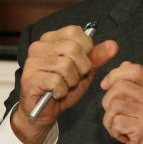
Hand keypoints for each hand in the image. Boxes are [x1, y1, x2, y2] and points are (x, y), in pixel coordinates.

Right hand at [12, 25, 117, 143]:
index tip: (81, 63)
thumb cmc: (62, 88)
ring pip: (66, 65)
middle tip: (73, 78)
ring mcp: (32, 62)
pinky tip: (56, 93)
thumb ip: (97, 57)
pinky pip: (56, 81)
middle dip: (81, 68)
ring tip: (64, 86)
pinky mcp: (29, 78)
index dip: (86, 49)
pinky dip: (62, 91)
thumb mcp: (84, 71)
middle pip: (73, 48)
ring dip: (71, 82)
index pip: (74, 31)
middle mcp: (38, 47)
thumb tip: (113, 45)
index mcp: (50, 39)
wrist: (44, 111)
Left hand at [100, 61, 142, 143]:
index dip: (115, 75)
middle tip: (117, 116)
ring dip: (110, 119)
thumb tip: (124, 63)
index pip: (134, 69)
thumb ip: (136, 84)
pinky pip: (115, 121)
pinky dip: (113, 131)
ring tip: (121, 127)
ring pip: (114, 104)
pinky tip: (124, 137)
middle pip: (119, 87)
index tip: (106, 86)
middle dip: (108, 102)